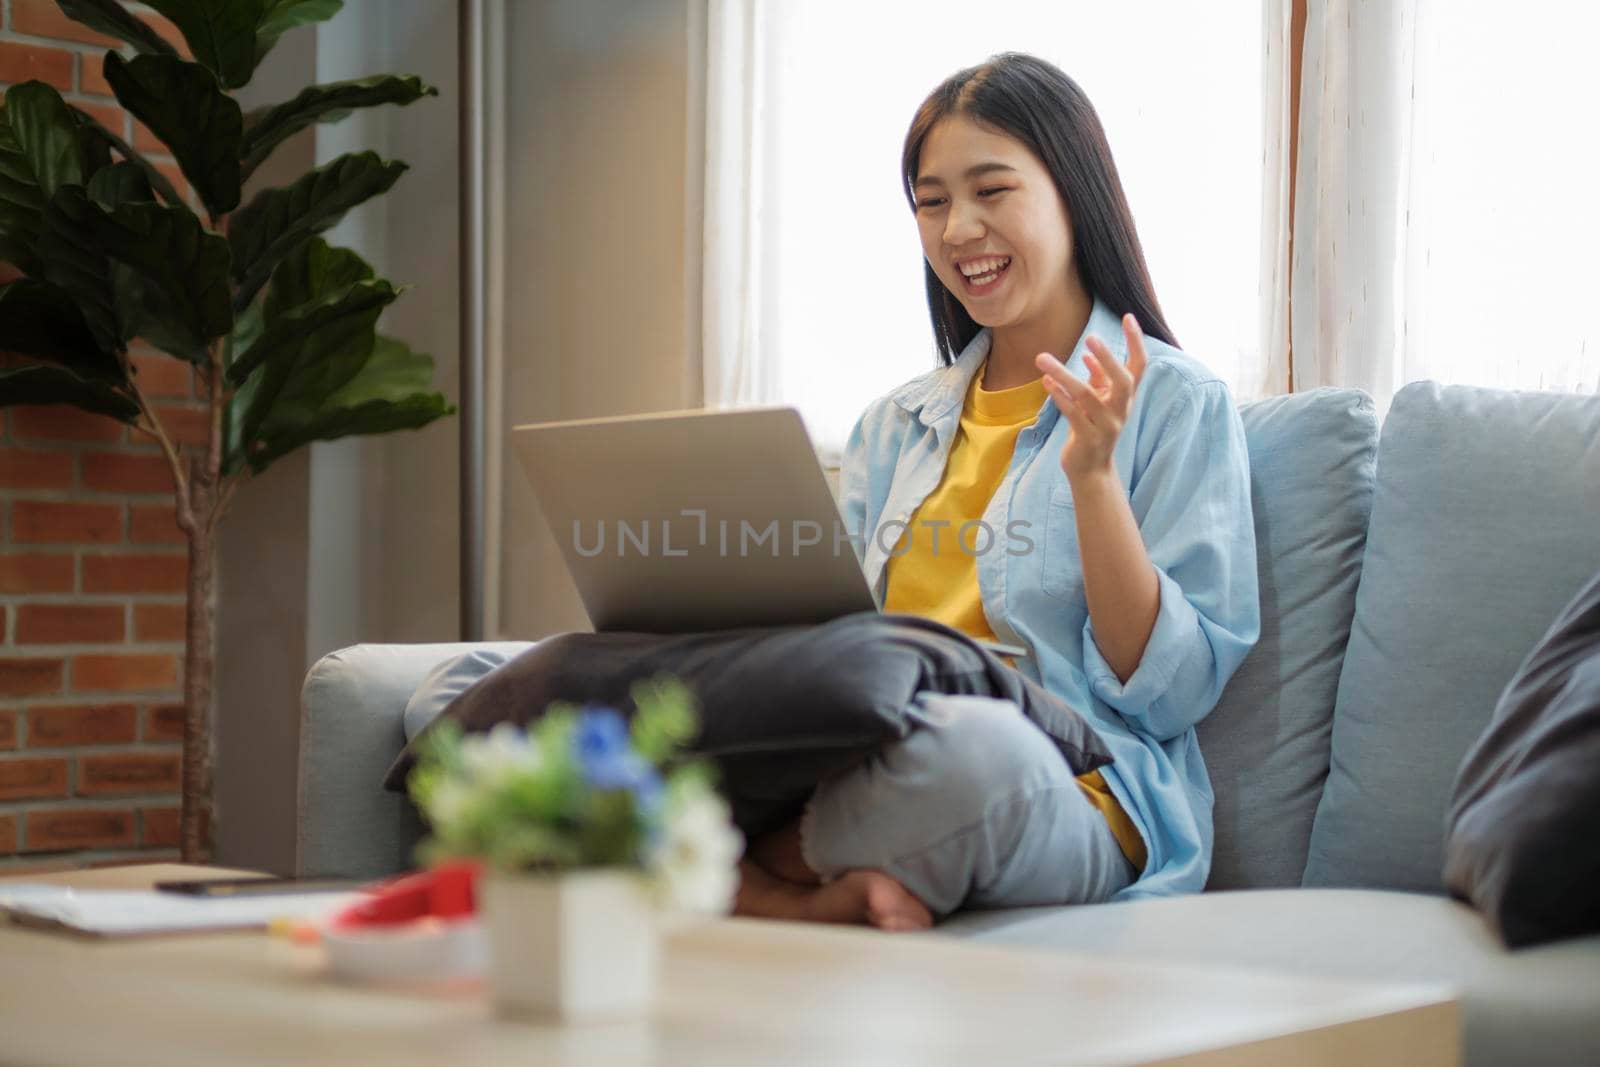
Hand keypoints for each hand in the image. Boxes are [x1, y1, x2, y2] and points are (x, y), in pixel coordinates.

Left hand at [1035, 312, 1148, 486]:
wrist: (1091, 470)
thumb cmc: (1094, 428)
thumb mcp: (1099, 401)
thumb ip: (1097, 379)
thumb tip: (1088, 355)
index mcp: (1126, 398)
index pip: (1139, 366)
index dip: (1136, 342)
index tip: (1128, 316)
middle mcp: (1121, 411)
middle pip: (1124, 382)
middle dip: (1109, 359)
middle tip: (1090, 337)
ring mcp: (1106, 427)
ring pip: (1087, 397)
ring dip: (1064, 375)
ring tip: (1042, 358)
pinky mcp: (1088, 439)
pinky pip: (1072, 414)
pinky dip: (1059, 396)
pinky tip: (1046, 382)